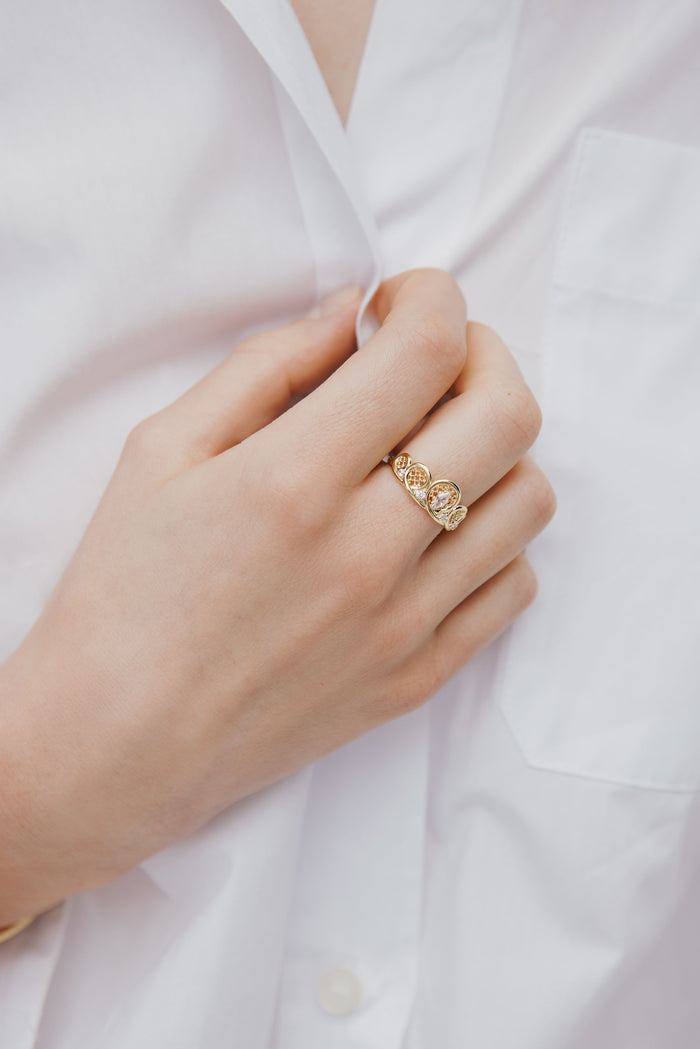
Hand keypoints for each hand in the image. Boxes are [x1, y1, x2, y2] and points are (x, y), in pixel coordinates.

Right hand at [0, 270, 554, 922]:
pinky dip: (495, 538)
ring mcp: (402, 622)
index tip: (398, 302)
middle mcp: (366, 552)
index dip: (431, 297)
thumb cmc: (124, 593)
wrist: (118, 742)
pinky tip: (438, 530)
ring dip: (499, 448)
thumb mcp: (162, 452)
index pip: (427, 350)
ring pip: (529, 501)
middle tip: (437, 357)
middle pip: (508, 415)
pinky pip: (513, 588)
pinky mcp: (416, 677)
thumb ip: (264, 367)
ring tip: (441, 447)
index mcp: (294, 480)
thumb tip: (347, 314)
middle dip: (487, 353)